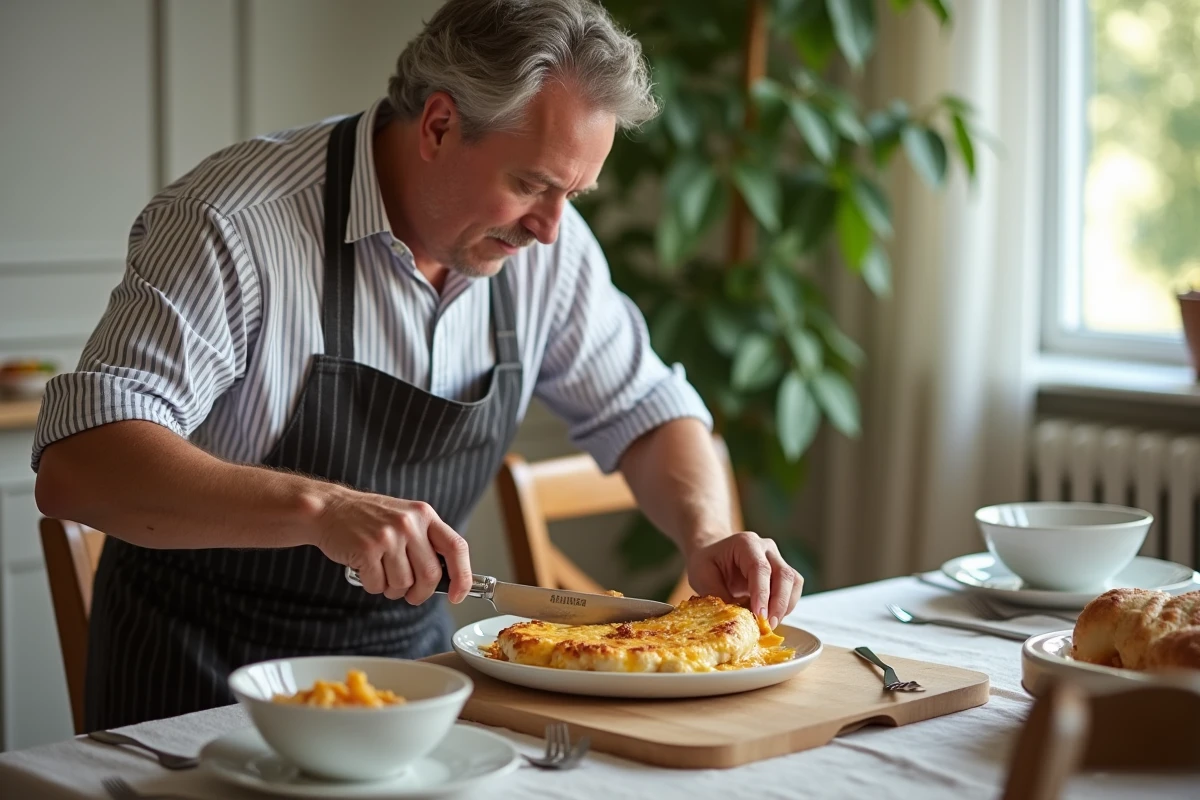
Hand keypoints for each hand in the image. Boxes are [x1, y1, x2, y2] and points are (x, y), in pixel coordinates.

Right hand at [310, 488, 470, 603]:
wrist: (329, 509)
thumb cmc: (369, 518)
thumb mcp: (405, 518)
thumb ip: (426, 541)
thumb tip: (448, 578)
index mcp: (424, 515)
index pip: (456, 548)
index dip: (462, 576)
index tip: (459, 595)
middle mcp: (409, 523)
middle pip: (430, 575)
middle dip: (421, 593)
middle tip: (411, 595)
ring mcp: (388, 536)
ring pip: (403, 584)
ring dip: (392, 589)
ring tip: (381, 572)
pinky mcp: (366, 550)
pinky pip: (378, 586)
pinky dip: (373, 585)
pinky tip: (365, 569)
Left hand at [684, 532, 802, 628]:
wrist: (714, 554)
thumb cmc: (707, 562)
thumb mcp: (702, 575)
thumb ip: (717, 595)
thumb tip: (736, 618)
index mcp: (745, 543)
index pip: (760, 568)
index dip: (762, 593)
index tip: (759, 615)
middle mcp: (766, 548)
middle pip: (783, 575)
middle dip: (778, 604)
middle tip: (767, 625)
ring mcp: (777, 559)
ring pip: (793, 583)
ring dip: (785, 607)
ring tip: (769, 625)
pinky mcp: (782, 573)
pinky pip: (793, 590)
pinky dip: (786, 606)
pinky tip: (772, 617)